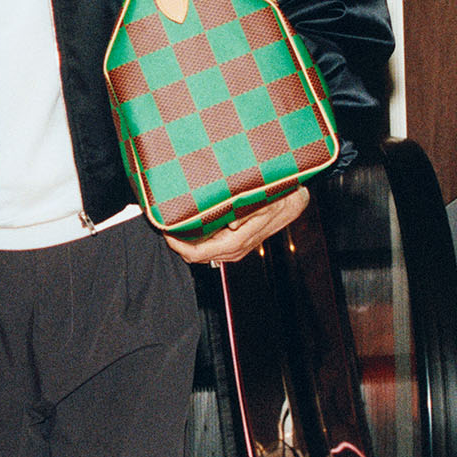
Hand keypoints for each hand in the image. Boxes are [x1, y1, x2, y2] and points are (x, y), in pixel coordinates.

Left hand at [164, 186, 309, 266]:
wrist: (292, 204)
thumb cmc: (278, 200)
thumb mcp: (265, 203)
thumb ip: (247, 214)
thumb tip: (231, 224)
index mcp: (235, 243)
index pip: (198, 253)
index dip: (178, 246)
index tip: (166, 232)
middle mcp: (232, 250)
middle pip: (195, 257)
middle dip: (178, 243)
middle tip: (164, 224)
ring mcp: (233, 250)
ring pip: (200, 254)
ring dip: (186, 242)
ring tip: (173, 223)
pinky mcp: (233, 244)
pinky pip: (209, 247)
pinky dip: (196, 240)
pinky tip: (189, 225)